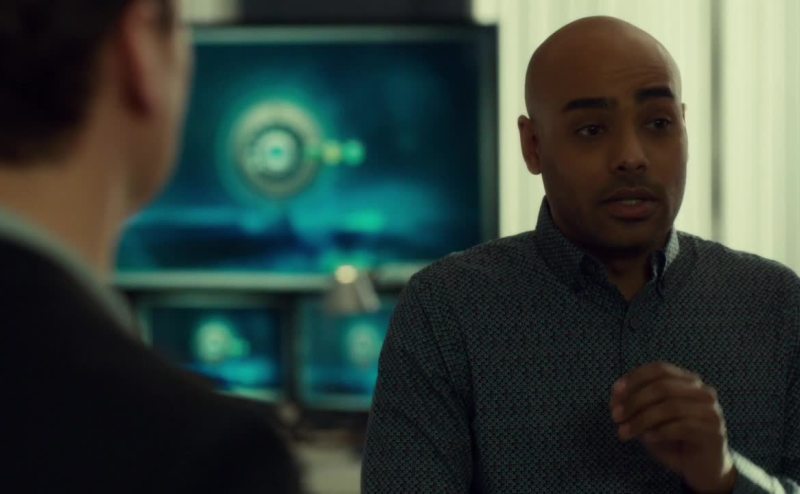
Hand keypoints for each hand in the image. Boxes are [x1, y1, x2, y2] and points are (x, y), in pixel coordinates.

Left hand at [610, 362, 736, 492]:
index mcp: (688, 382)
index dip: (634, 378)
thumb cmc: (672, 440)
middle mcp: (702, 392)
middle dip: (634, 401)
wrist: (702, 469)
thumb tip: (616, 397)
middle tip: (615, 416)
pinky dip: (659, 432)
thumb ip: (636, 406)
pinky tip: (647, 439)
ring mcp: (711, 411)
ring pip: (670, 407)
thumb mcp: (649, 420)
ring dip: (641, 420)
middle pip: (662, 387)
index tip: (614, 393)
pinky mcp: (714, 432)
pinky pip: (682, 427)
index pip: (659, 369)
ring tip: (624, 432)